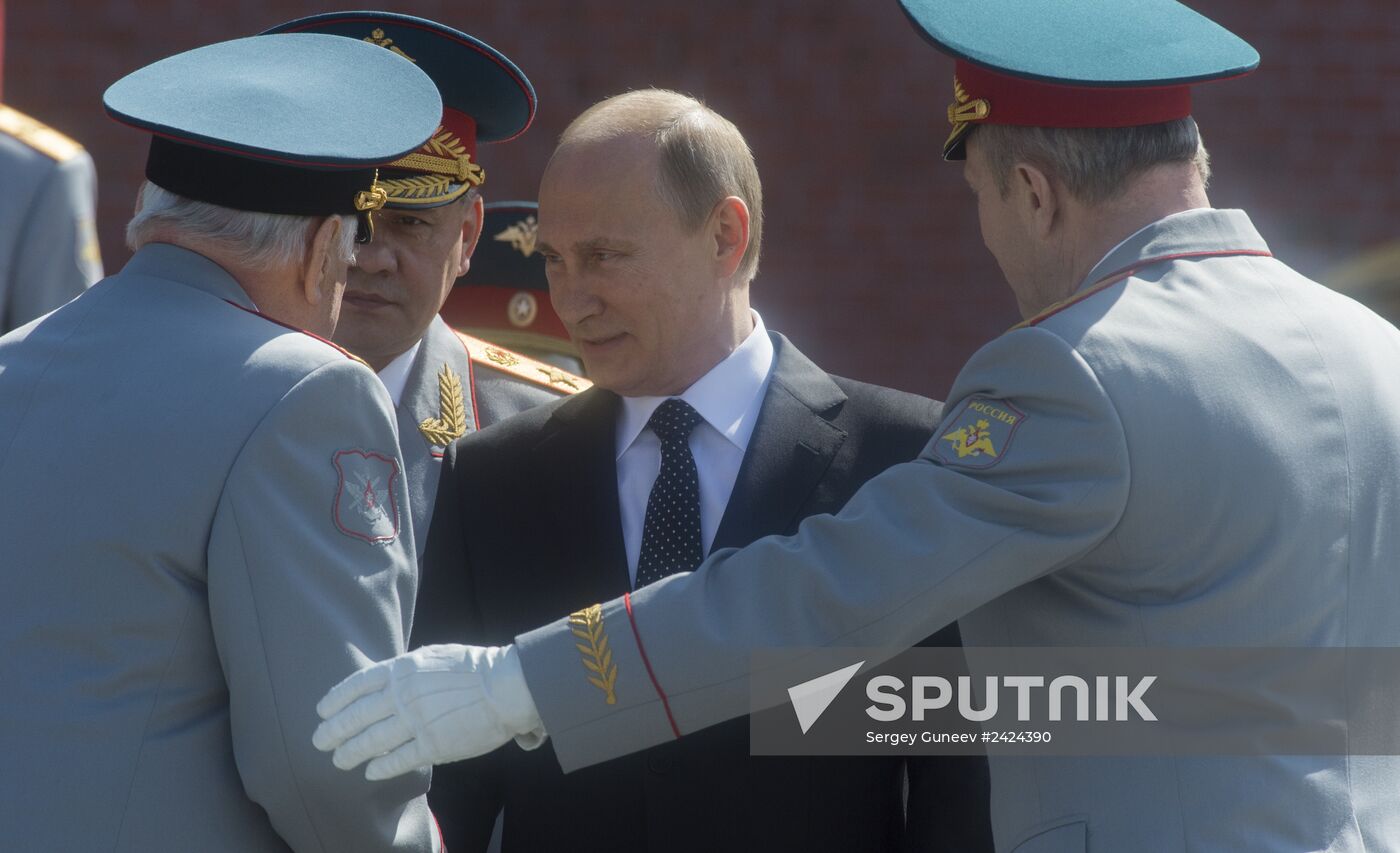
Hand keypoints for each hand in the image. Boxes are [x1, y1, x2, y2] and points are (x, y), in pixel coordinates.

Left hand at [312, 643, 544, 780]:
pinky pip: (398, 760)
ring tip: (339, 760)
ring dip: (351, 752)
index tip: (322, 711)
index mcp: (402, 670)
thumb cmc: (473, 668)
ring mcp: (416, 722)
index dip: (336, 699)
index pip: (357, 685)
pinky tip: (370, 772)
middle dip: (333, 731)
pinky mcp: (433, 745)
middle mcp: (403, 696)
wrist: (506, 686)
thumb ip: (407, 667)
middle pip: (357, 716)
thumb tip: (387, 677)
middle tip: (320, 741)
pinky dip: (381, 767)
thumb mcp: (433, 655)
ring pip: (371, 741)